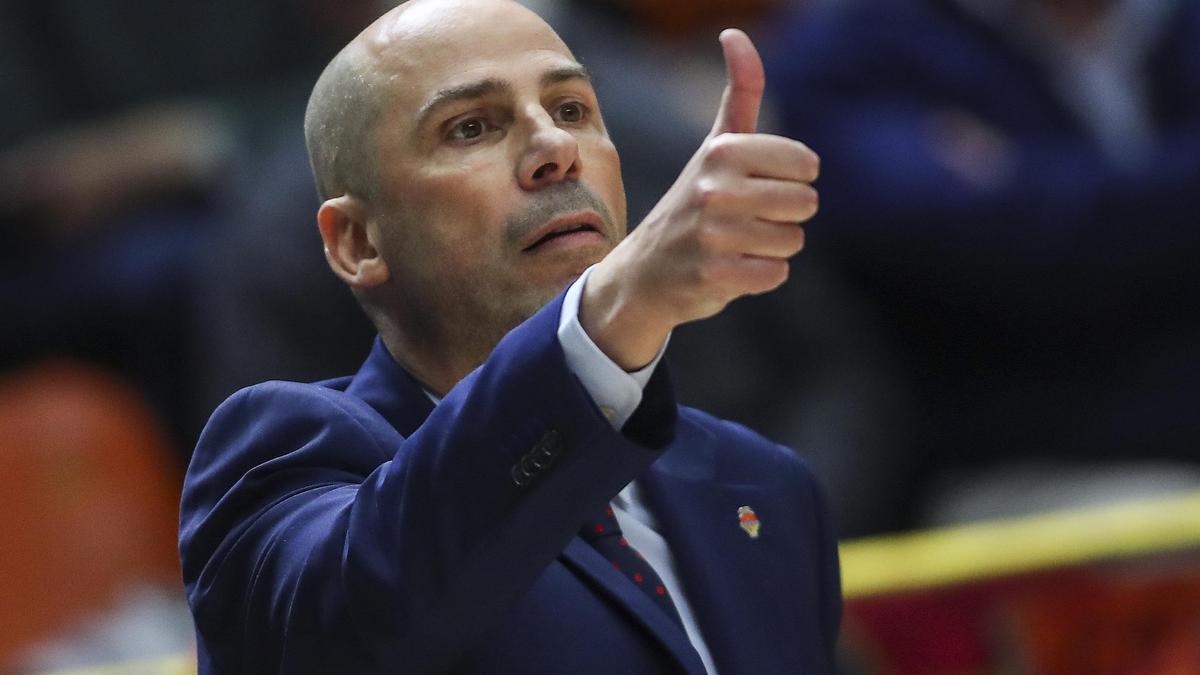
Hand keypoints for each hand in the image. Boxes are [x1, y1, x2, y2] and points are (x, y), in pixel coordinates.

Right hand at [580, 29, 819, 369]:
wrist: (643, 273)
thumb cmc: (693, 204)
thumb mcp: (714, 147)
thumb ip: (739, 92)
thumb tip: (735, 32)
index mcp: (722, 151)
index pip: (807, 166)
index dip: (790, 181)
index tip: (755, 187)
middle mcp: (715, 189)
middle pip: (805, 204)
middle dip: (783, 217)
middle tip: (745, 220)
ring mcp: (712, 235)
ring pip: (793, 241)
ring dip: (772, 248)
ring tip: (735, 245)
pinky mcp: (713, 276)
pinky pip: (775, 274)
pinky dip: (760, 277)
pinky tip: (729, 269)